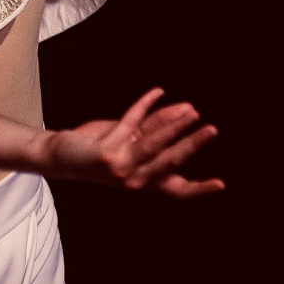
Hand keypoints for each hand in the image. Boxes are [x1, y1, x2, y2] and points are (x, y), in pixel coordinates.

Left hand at [40, 88, 222, 198]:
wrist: (62, 156)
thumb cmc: (101, 147)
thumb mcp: (133, 139)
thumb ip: (157, 126)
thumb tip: (186, 109)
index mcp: (146, 181)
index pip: (178, 191)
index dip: (200, 189)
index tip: (221, 184)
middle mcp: (135, 180)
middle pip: (171, 163)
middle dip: (193, 145)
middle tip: (212, 129)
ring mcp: (121, 168)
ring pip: (154, 145)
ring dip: (174, 125)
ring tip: (192, 111)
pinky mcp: (107, 153)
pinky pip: (131, 122)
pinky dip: (144, 104)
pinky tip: (156, 92)